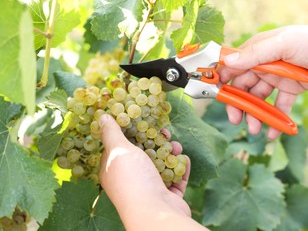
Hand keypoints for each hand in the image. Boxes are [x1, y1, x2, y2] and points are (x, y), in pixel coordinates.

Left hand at [99, 114, 204, 229]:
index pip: (120, 147)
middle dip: (155, 141)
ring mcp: (150, 188)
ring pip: (161, 165)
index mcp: (115, 169)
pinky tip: (183, 159)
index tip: (141, 121)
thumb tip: (102, 116)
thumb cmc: (133, 180)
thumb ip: (111, 132)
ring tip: (176, 146)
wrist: (155, 212)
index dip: (130, 132)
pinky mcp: (168, 194)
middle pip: (144, 154)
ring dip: (170, 153)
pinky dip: (180, 168)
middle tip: (164, 132)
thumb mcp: (119, 150)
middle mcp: (131, 179)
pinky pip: (176, 177)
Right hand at [219, 23, 307, 138]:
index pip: (234, 66)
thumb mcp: (283, 45)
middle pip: (244, 86)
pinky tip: (273, 133)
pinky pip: (279, 106)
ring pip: (260, 99)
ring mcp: (278, 77)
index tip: (216, 97)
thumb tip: (226, 62)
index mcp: (259, 49)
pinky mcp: (292, 89)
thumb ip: (254, 55)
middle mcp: (265, 63)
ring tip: (256, 130)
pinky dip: (275, 119)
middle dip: (239, 104)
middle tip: (237, 121)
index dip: (224, 81)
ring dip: (256, 114)